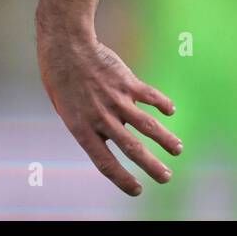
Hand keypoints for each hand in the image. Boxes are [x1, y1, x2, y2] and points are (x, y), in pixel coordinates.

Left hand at [37, 34, 181, 194]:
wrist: (65, 46)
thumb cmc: (60, 78)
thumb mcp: (64, 107)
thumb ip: (86, 124)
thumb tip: (110, 137)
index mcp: (81, 127)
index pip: (104, 162)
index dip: (122, 179)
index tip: (137, 189)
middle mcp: (101, 117)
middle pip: (133, 149)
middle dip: (152, 166)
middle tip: (166, 177)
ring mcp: (116, 100)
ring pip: (148, 127)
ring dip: (166, 140)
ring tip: (176, 149)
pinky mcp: (128, 83)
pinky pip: (152, 97)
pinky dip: (164, 105)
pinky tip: (170, 111)